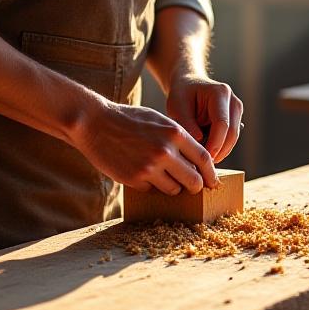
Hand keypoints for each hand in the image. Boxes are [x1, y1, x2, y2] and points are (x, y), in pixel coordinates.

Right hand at [74, 99, 217, 194]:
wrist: (95, 123)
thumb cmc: (129, 119)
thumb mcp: (159, 120)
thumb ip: (178, 137)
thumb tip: (198, 159)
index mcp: (174, 133)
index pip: (204, 159)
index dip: (211, 173)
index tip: (213, 180)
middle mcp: (165, 151)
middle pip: (194, 180)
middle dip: (196, 185)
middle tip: (193, 186)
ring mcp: (149, 167)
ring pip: (175, 189)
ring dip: (173, 186)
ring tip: (163, 176)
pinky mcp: (135, 179)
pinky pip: (153, 190)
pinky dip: (153, 185)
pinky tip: (143, 172)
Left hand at [166, 75, 243, 162]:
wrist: (189, 84)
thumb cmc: (181, 95)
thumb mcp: (177, 106)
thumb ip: (187, 124)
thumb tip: (198, 144)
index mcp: (220, 93)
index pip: (222, 124)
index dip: (214, 144)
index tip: (203, 158)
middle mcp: (233, 101)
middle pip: (232, 133)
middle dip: (219, 151)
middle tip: (204, 166)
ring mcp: (237, 110)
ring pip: (234, 138)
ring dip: (220, 151)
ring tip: (203, 161)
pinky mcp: (236, 119)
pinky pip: (231, 138)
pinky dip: (220, 147)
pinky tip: (206, 154)